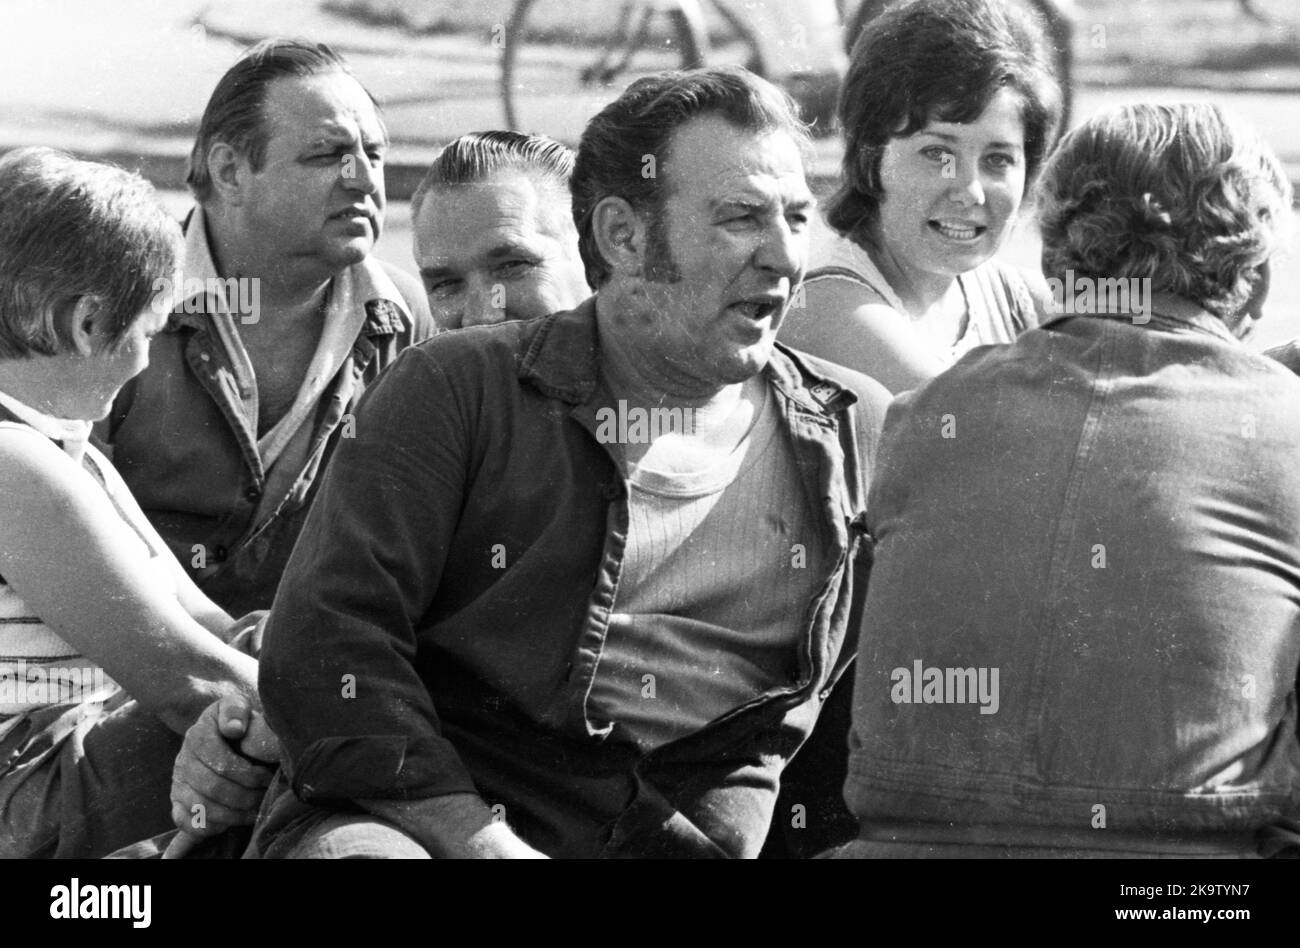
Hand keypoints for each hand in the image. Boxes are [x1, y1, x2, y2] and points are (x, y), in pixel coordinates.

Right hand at [169, 693, 279, 846]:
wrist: (225, 732)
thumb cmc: (238, 721)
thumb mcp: (238, 706)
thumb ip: (236, 711)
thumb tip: (234, 728)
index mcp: (197, 735)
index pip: (220, 762)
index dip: (247, 774)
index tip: (266, 775)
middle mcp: (183, 760)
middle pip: (212, 788)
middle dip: (245, 796)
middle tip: (264, 795)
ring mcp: (178, 782)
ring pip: (201, 807)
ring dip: (233, 814)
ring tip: (255, 809)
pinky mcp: (177, 801)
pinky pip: (185, 822)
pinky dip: (209, 826)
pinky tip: (230, 821)